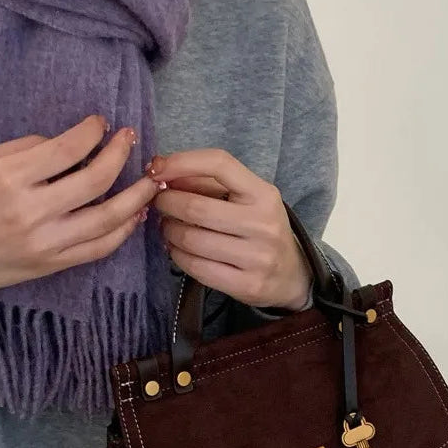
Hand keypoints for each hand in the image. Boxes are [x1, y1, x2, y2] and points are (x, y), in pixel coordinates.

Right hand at [0, 114, 160, 292]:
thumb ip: (28, 149)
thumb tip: (71, 144)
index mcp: (11, 179)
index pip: (67, 150)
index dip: (92, 132)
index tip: (102, 124)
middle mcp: (32, 211)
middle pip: (95, 181)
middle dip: (121, 155)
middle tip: (131, 139)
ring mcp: (47, 242)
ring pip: (108, 218)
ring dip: (137, 197)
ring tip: (151, 180)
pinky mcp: (55, 264)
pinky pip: (101, 248)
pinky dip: (124, 230)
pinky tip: (136, 214)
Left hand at [146, 148, 313, 311]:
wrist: (291, 276)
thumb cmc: (261, 230)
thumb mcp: (247, 200)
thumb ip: (208, 183)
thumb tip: (162, 171)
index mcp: (264, 195)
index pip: (220, 165)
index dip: (182, 162)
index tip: (157, 168)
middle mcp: (263, 224)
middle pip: (196, 207)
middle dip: (167, 203)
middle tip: (159, 204)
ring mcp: (257, 258)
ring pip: (191, 240)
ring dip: (169, 231)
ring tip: (168, 227)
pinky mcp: (246, 285)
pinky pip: (196, 267)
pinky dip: (178, 255)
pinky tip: (178, 249)